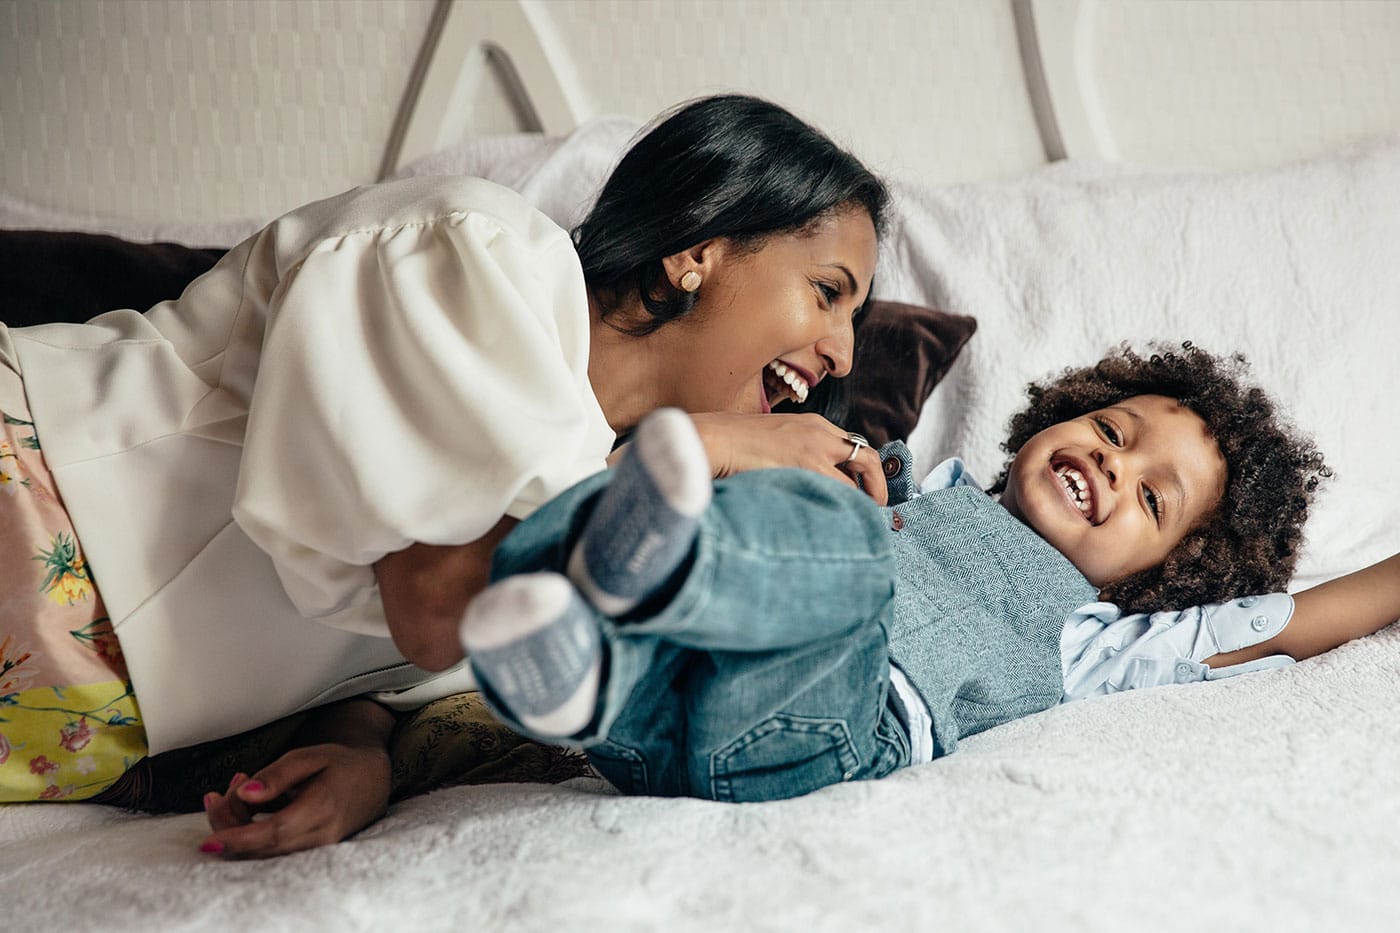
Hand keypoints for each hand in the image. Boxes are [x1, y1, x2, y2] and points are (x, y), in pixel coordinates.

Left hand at [199, 741, 391, 858]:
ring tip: (236, 788)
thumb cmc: (340, 763)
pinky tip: (247, 805)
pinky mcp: (310, 853)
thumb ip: (277, 774)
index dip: (239, 838)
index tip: (209, 842)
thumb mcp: (310, 756)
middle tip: (221, 790)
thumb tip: (245, 793)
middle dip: (229, 824)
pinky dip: (250, 832)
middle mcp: (321, 836)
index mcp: (322, 808)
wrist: (373, 779)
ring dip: (237, 827)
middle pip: (262, 845)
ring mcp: (317, 849)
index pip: (274, 832)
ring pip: (264, 851)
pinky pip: (272, 850)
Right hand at [688, 412, 888, 504]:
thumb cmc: (733, 443)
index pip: (851, 446)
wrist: (714, 439)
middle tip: (877, 507)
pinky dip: (842, 511)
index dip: (862, 471)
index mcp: (813, 425)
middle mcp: (821, 434)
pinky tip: (839, 526)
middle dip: (877, 486)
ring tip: (858, 524)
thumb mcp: (773, 438)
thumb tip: (802, 477)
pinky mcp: (805, 469)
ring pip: (854, 485)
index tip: (864, 489)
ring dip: (859, 505)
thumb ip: (795, 452)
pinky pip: (838, 495)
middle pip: (866, 458)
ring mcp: (815, 452)